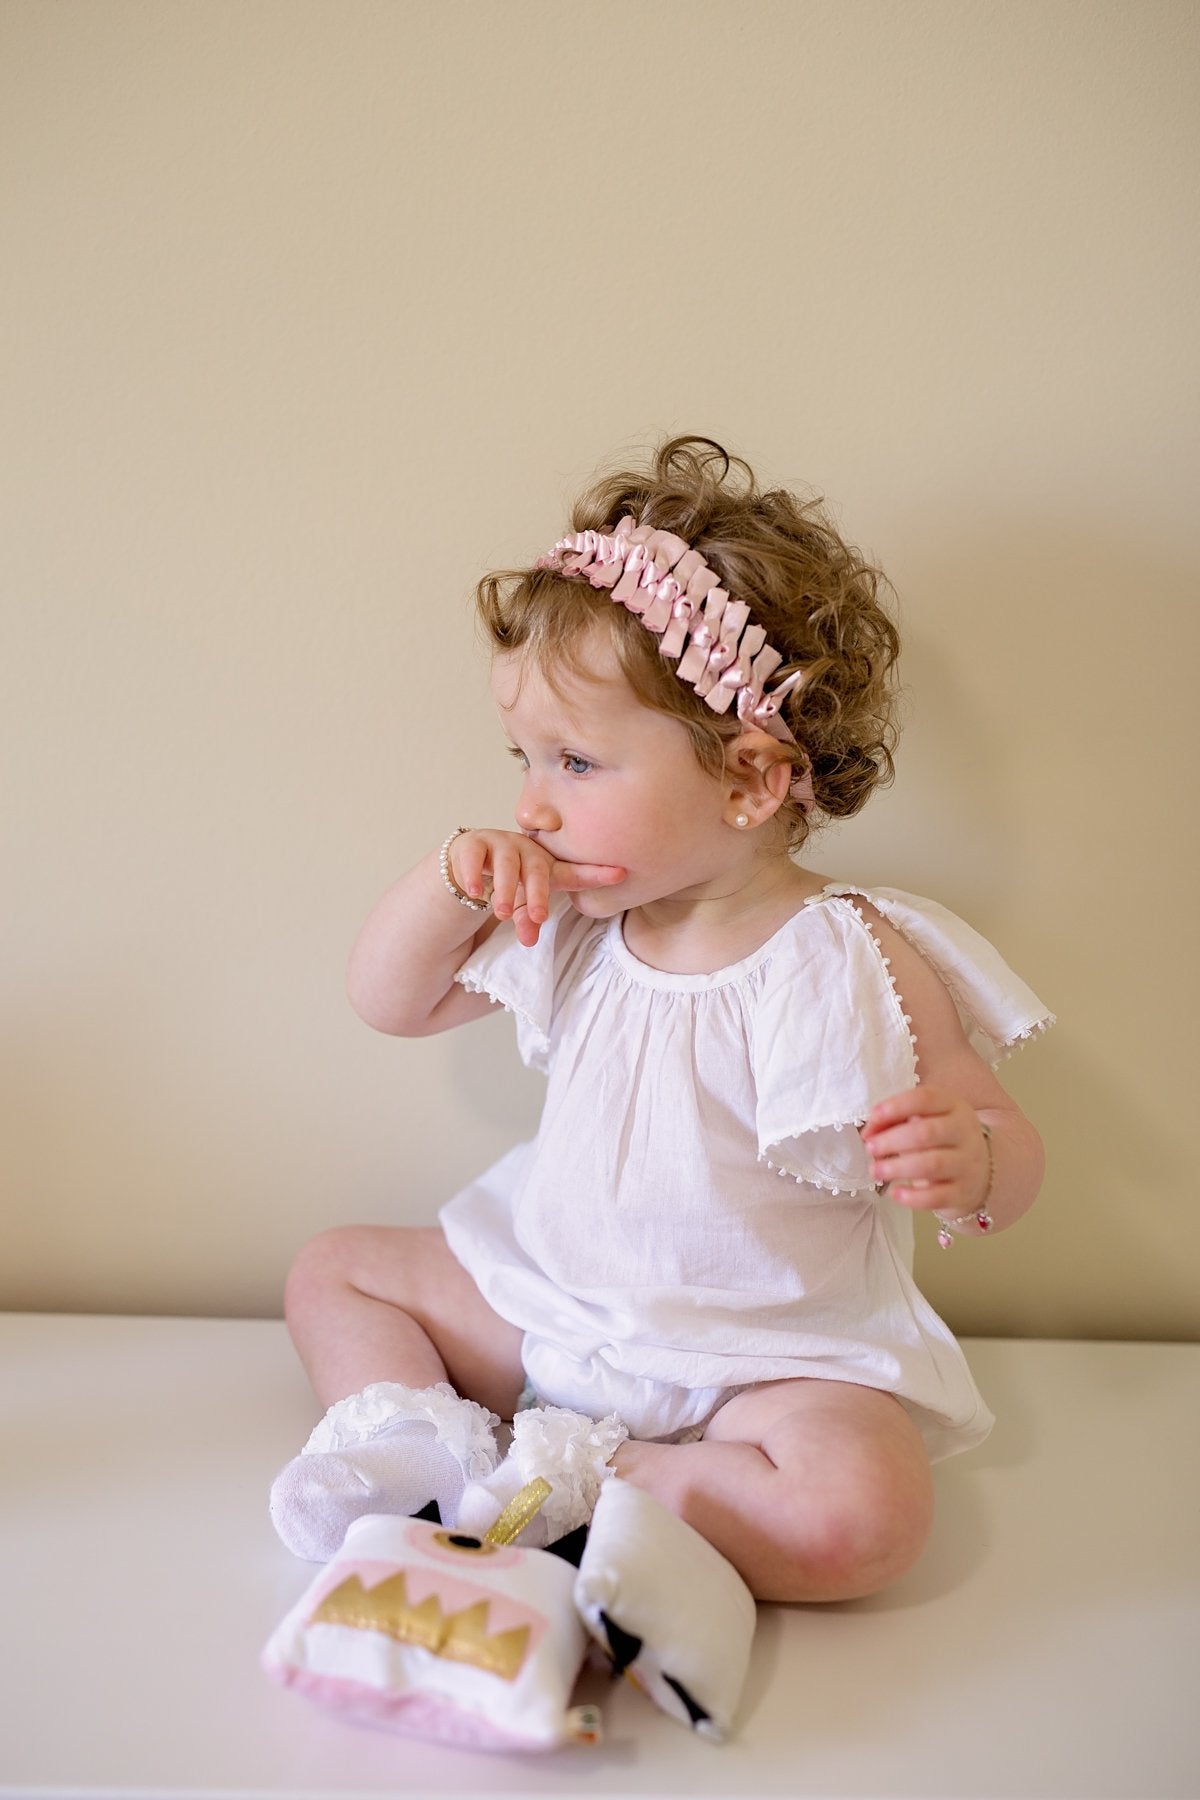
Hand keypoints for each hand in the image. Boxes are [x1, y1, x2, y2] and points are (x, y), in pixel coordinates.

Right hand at [447, 829, 624, 945]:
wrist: (469, 861)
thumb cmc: (507, 880)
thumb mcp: (521, 903)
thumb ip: (528, 919)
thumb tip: (529, 941)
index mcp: (546, 864)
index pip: (573, 872)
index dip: (596, 874)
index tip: (621, 874)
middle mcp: (527, 850)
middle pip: (538, 869)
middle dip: (538, 894)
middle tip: (540, 917)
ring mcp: (500, 844)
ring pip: (507, 863)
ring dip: (506, 888)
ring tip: (503, 913)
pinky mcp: (473, 844)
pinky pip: (474, 856)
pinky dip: (474, 874)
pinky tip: (473, 891)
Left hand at [860, 1086, 989, 1215]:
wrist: (980, 1174)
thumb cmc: (941, 1142)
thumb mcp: (925, 1120)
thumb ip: (895, 1120)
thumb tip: (869, 1132)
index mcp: (953, 1106)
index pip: (927, 1098)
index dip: (897, 1106)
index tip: (874, 1116)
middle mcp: (964, 1132)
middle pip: (927, 1133)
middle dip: (892, 1140)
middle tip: (871, 1148)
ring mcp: (967, 1164)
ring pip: (932, 1164)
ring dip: (897, 1167)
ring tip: (876, 1170)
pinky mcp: (963, 1193)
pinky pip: (937, 1196)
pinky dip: (913, 1197)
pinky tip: (895, 1193)